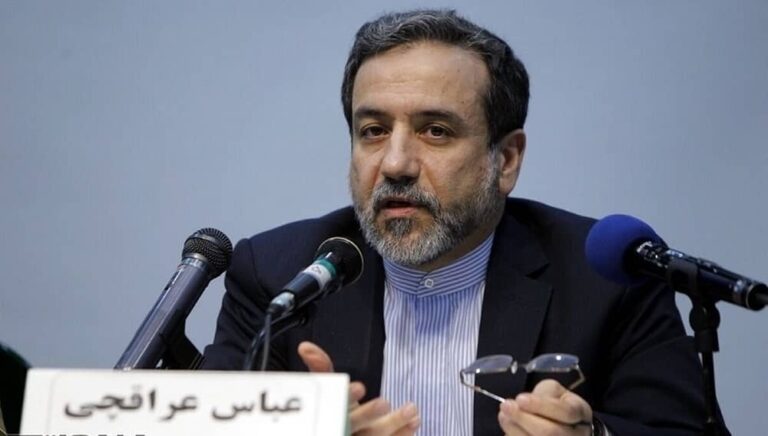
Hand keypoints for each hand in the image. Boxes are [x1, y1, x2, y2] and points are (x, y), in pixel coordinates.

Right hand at [298, 341, 419, 435]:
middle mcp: (341, 428)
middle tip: (384, 403)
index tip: (359, 388)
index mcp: (329, 413)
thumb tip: (306, 346)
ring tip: (412, 409)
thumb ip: (321, 368)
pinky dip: (403, 434)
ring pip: (374, 435)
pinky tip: (414, 422)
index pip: (334, 406)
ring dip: (394, 423)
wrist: (336, 428)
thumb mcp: (325, 389)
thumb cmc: (332, 409)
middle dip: (368, 414)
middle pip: (353, 424)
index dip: (346, 397)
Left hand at [498, 379, 592, 435]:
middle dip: (524, 419)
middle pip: (552, 432)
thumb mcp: (554, 391)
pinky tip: (509, 429)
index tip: (520, 398)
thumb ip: (542, 395)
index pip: (565, 412)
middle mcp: (577, 434)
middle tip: (505, 406)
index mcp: (580, 413)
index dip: (541, 406)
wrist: (562, 424)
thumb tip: (522, 405)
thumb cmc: (555, 404)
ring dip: (516, 430)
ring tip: (503, 416)